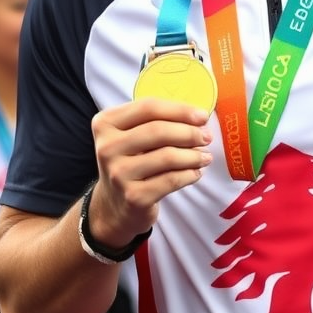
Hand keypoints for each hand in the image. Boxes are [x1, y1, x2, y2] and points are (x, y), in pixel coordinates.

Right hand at [89, 98, 212, 246]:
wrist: (115, 205)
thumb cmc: (131, 161)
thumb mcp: (132, 136)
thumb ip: (156, 121)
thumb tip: (198, 117)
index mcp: (105, 123)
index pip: (148, 108)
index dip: (179, 110)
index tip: (202, 116)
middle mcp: (107, 147)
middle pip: (158, 131)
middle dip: (189, 133)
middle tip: (207, 137)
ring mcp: (118, 173)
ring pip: (167, 156)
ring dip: (194, 155)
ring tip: (205, 157)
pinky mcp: (133, 196)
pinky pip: (171, 180)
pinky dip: (189, 174)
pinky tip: (195, 173)